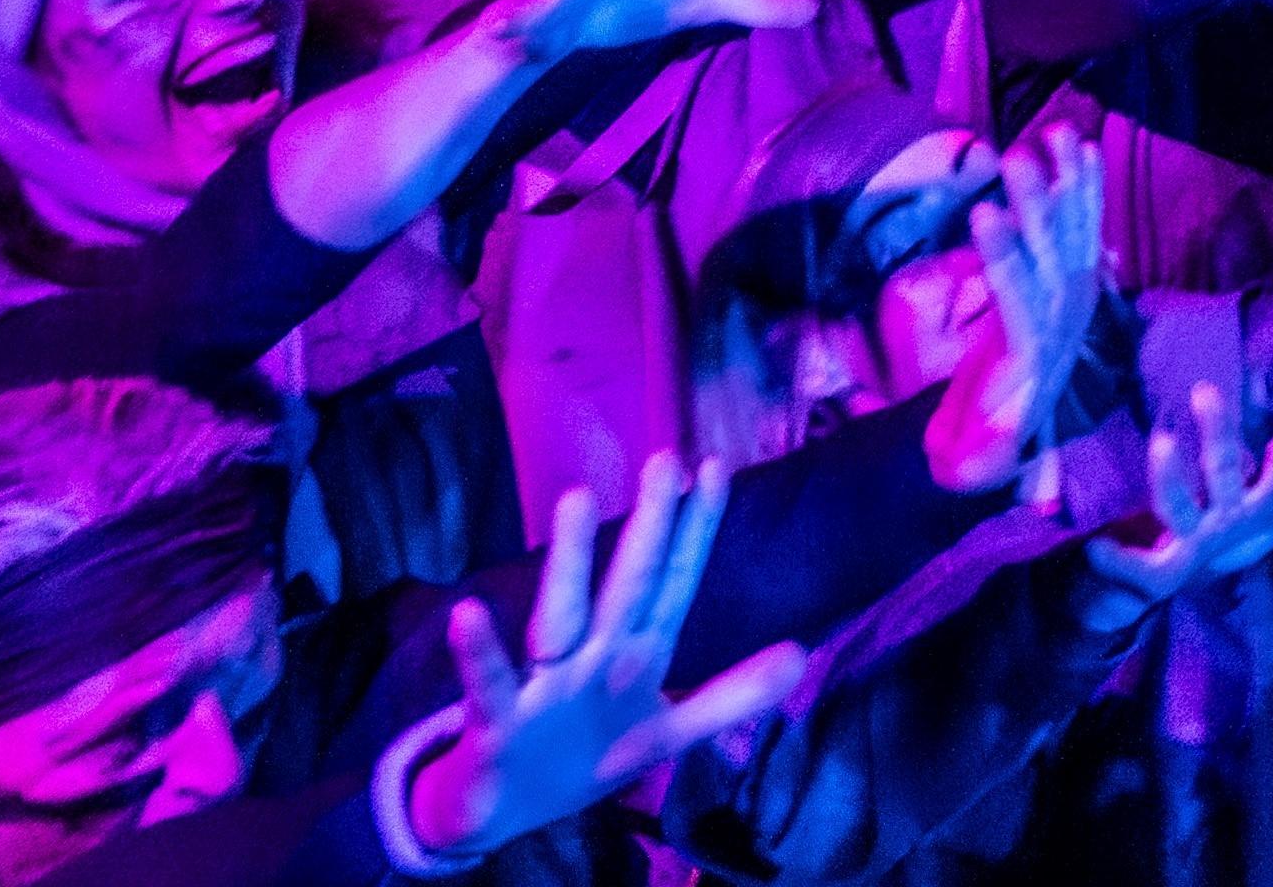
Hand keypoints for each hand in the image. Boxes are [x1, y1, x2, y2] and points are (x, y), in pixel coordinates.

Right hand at [387, 460, 822, 859]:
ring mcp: (543, 684)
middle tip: (666, 458)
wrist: (497, 814)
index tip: (715, 467)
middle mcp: (591, 656)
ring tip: (577, 498)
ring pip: (559, 616)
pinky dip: (480, 652)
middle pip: (629, 585)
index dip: (697, 531)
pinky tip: (470, 613)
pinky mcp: (497, 722)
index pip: (674, 583)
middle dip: (651, 527)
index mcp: (634, 655)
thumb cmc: (583, 757)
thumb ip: (727, 698)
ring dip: (568, 562)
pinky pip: (489, 684)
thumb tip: (801, 654)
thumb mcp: (662, 734)